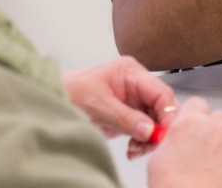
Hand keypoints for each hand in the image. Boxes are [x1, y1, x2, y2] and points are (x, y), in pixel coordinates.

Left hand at [61, 56, 176, 158]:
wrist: (54, 100)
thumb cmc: (71, 92)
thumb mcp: (99, 106)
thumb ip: (126, 117)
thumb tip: (150, 130)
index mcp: (131, 72)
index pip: (160, 92)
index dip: (167, 113)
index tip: (165, 132)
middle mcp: (136, 85)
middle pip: (161, 108)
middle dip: (158, 128)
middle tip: (151, 144)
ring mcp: (133, 101)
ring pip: (155, 121)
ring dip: (149, 138)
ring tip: (136, 149)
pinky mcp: (129, 115)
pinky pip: (144, 129)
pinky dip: (142, 142)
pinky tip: (133, 149)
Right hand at [147, 97, 221, 187]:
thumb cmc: (174, 186)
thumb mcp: (158, 158)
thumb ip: (171, 140)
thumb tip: (175, 140)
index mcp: (190, 122)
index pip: (196, 104)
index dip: (193, 115)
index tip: (191, 124)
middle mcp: (215, 128)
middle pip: (218, 116)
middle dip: (212, 128)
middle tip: (202, 146)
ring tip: (213, 163)